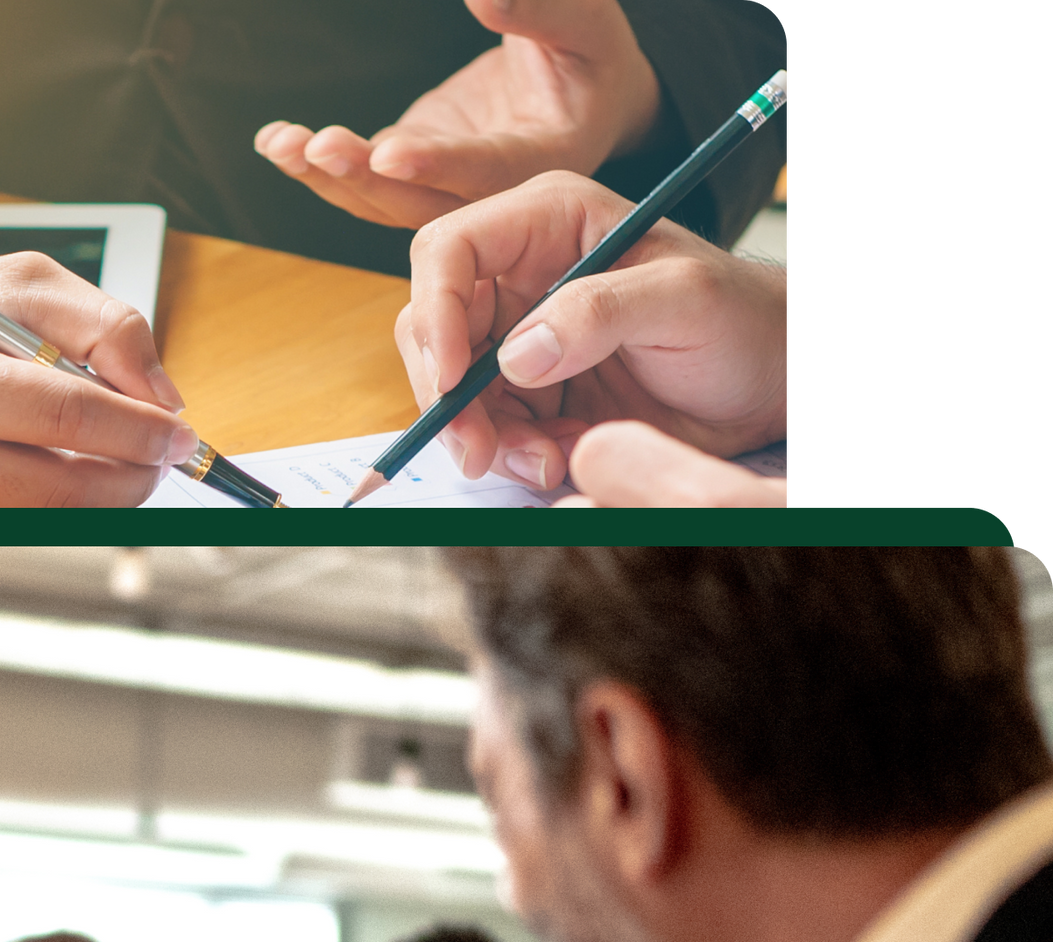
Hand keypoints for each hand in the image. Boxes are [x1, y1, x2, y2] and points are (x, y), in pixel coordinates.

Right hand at [0, 250, 195, 505]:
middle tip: (160, 457)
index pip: (62, 413)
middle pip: (59, 487)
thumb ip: (97, 324)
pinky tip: (55, 475)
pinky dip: (49, 508)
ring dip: (95, 498)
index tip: (180, 437)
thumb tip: (161, 398)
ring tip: (113, 461)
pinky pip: (6, 532)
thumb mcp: (3, 283)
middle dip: (129, 476)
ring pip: (40, 522)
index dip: (138, 431)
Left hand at [254, 0, 658, 231]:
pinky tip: (277, 142)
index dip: (436, 163)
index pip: (483, 170)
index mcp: (540, 161)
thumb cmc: (590, 53)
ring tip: (282, 144)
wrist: (582, 92)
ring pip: (378, 200)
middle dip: (363, 178)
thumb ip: (540, 9)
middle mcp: (486, 194)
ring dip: (326, 178)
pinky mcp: (413, 172)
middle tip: (320, 145)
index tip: (390, 150)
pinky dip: (317, 166)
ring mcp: (442, 186)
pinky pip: (362, 179)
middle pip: (418, 202)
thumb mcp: (585, 21)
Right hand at [397, 171, 787, 491]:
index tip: (455, 380)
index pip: (450, 252)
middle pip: (433, 330)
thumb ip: (601, 311)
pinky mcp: (531, 394)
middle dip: (448, 396)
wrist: (766, 378)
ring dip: (485, 438)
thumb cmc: (740, 317)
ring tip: (547, 461)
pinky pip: (488, 430)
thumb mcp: (684, 298)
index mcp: (549, 221)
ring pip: (454, 391)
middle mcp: (521, 275)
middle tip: (478, 450)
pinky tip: (559, 460)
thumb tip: (517, 353)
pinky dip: (512, 457)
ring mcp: (521, 338)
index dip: (436, 313)